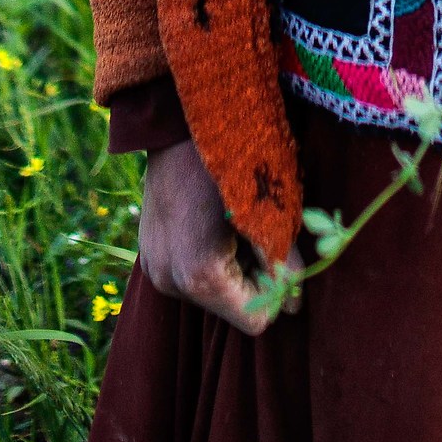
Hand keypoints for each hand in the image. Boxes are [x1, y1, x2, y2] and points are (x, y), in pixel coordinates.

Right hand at [138, 140, 297, 333]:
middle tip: (254, 229)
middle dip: (252, 276)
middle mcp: (170, 282)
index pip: (255, 320)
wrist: (178, 120)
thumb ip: (284, 261)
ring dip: (231, 266)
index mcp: (201, 276)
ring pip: (212, 292)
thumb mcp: (270, 210)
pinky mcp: (147, 256)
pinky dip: (209, 258)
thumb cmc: (234, 159)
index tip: (277, 252)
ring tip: (232, 222)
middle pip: (232, 307)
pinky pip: (189, 276)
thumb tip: (294, 306)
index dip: (275, 289)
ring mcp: (154, 270)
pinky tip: (211, 222)